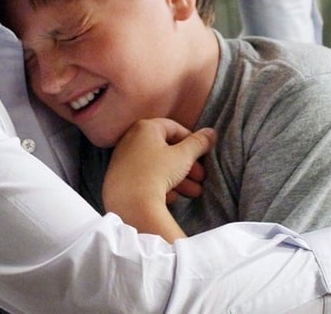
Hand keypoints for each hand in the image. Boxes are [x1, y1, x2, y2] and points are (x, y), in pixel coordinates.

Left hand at [101, 118, 216, 242]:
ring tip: (194, 192)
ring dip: (178, 178)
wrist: (130, 203)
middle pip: (165, 149)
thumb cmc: (158, 173)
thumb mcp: (184, 156)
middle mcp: (130, 139)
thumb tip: (211, 133)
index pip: (174, 127)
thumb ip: (199, 143)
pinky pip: (144, 178)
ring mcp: (122, 159)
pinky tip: (173, 197)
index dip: (191, 140)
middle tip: (201, 177)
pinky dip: (160, 185)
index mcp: (145, 128)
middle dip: (187, 164)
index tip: (202, 153)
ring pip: (157, 165)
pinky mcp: (118, 178)